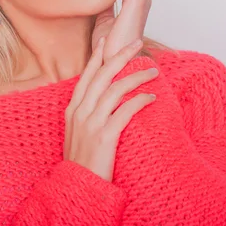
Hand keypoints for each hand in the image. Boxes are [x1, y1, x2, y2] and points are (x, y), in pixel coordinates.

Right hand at [64, 37, 157, 181]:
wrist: (78, 186)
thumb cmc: (81, 160)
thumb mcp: (77, 132)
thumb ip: (87, 112)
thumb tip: (103, 96)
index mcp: (72, 109)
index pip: (86, 75)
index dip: (97, 56)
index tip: (106, 40)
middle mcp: (80, 112)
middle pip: (102, 76)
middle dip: (120, 56)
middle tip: (136, 42)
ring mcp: (91, 123)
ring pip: (115, 90)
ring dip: (136, 76)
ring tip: (152, 70)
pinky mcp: (104, 136)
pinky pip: (125, 112)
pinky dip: (139, 101)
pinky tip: (151, 96)